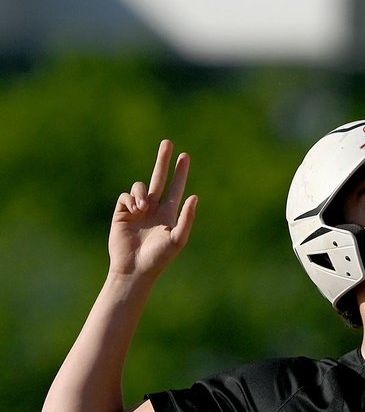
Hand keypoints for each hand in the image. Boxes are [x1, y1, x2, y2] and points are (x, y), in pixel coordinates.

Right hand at [108, 139, 197, 277]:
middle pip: (159, 178)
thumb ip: (186, 218)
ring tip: (144, 207)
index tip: (184, 156)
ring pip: (140, 187)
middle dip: (163, 161)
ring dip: (142, 192)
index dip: (180, 173)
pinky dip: (131, 198)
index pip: (176, 188)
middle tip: (168, 142)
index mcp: (169, 214)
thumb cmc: (158, 258)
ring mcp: (137, 210)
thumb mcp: (177, 239)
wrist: (134, 268)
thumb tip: (194, 196)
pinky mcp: (122, 212)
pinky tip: (134, 210)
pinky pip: (126, 195)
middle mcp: (154, 209)